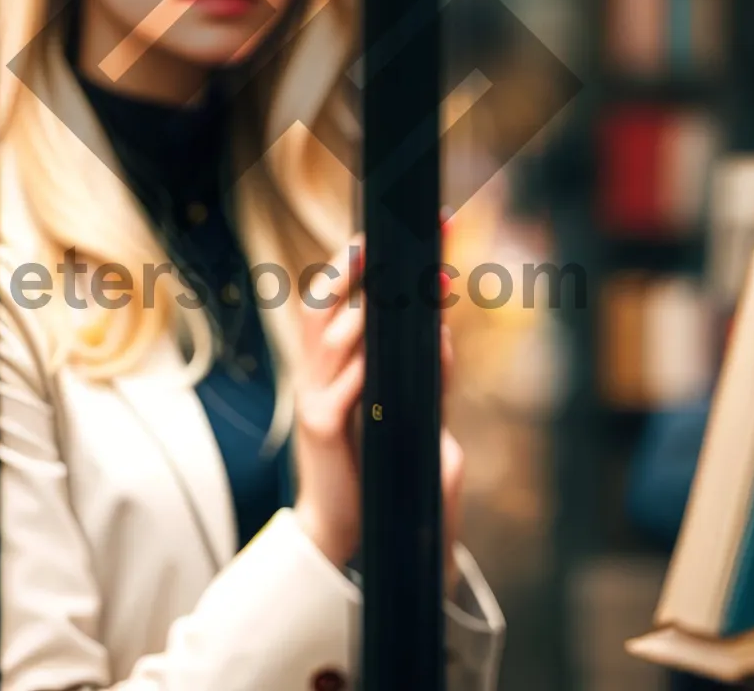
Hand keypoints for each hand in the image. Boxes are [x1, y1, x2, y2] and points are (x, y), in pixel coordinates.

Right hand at [291, 226, 465, 598]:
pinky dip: (358, 369)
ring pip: (328, 338)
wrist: (339, 524)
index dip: (353, 261)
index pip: (335, 296)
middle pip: (321, 304)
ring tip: (389, 285)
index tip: (377, 230)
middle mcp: (313, 369)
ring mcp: (312, 396)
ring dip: (361, 310)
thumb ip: (414, 369)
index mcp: (327, 358)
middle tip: (373, 240)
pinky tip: (376, 355)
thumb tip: (441, 331)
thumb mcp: (392, 404)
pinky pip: (338, 389)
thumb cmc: (368, 459)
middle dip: (349, 268)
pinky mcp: (319, 428)